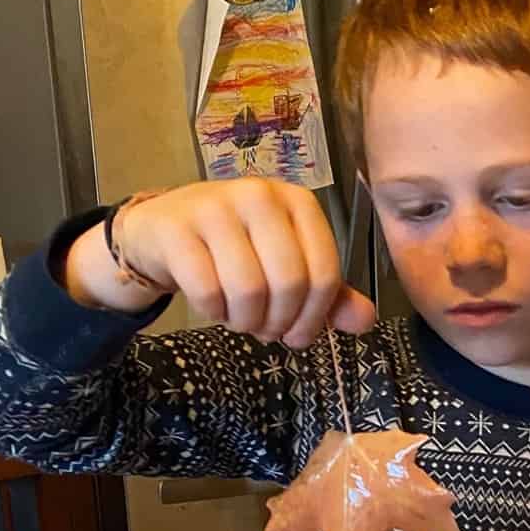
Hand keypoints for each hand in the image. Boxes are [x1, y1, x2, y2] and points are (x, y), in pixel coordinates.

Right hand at [63, 180, 376, 346]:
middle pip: (289, 282)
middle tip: (266, 330)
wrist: (164, 231)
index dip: (315, 318)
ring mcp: (215, 207)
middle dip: (279, 322)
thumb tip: (365, 321)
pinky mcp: (177, 229)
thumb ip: (329, 294)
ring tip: (240, 319)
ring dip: (246, 321)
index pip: (324, 273)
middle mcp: (259, 194)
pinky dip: (214, 313)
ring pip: (249, 290)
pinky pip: (207, 292)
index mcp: (297, 202)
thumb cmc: (237, 251)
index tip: (298, 335)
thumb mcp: (287, 267)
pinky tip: (213, 307)